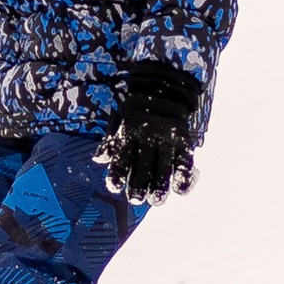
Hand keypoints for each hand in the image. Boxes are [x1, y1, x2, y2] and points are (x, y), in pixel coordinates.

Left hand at [103, 57, 200, 202]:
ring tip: (155, 199)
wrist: (166, 84)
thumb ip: (110, 140)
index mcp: (129, 133)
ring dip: (158, 191)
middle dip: (137, 190)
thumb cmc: (138, 105)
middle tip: (136, 199)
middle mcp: (147, 138)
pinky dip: (183, 180)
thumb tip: (99, 159)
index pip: (120, 161)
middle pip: (142, 173)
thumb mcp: (120, 118)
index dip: (116, 177)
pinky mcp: (183, 141)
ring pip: (163, 174)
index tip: (115, 188)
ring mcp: (167, 140)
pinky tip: (179, 189)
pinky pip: (185, 165)